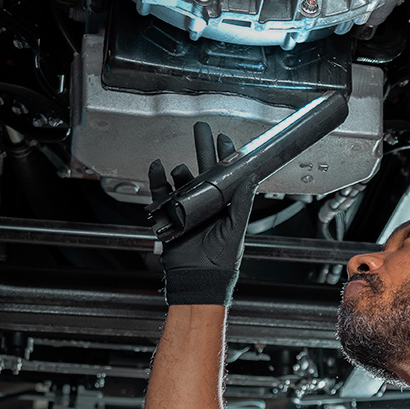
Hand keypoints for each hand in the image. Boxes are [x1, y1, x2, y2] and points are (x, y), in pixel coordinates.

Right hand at [148, 122, 256, 306]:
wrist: (199, 280)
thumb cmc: (221, 261)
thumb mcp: (237, 228)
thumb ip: (243, 201)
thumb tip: (251, 177)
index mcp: (225, 206)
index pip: (226, 175)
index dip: (226, 156)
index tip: (225, 139)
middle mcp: (206, 205)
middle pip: (204, 170)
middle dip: (203, 148)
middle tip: (201, 129)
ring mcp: (187, 210)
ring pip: (183, 181)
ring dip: (182, 171)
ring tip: (182, 166)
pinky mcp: (170, 217)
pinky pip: (162, 194)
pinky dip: (158, 180)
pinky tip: (158, 169)